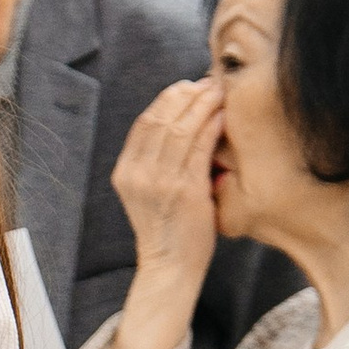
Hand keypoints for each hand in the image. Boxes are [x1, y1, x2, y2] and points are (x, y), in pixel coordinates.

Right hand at [110, 77, 224, 280]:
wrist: (170, 266)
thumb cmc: (168, 228)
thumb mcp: (148, 192)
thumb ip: (154, 163)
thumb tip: (178, 126)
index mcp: (125, 172)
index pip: (144, 123)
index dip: (166, 100)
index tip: (186, 87)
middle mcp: (138, 174)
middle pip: (161, 119)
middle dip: (186, 95)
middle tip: (207, 82)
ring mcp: (160, 182)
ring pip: (181, 128)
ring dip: (202, 104)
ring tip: (219, 91)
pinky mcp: (185, 190)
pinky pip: (199, 147)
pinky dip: (211, 126)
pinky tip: (222, 115)